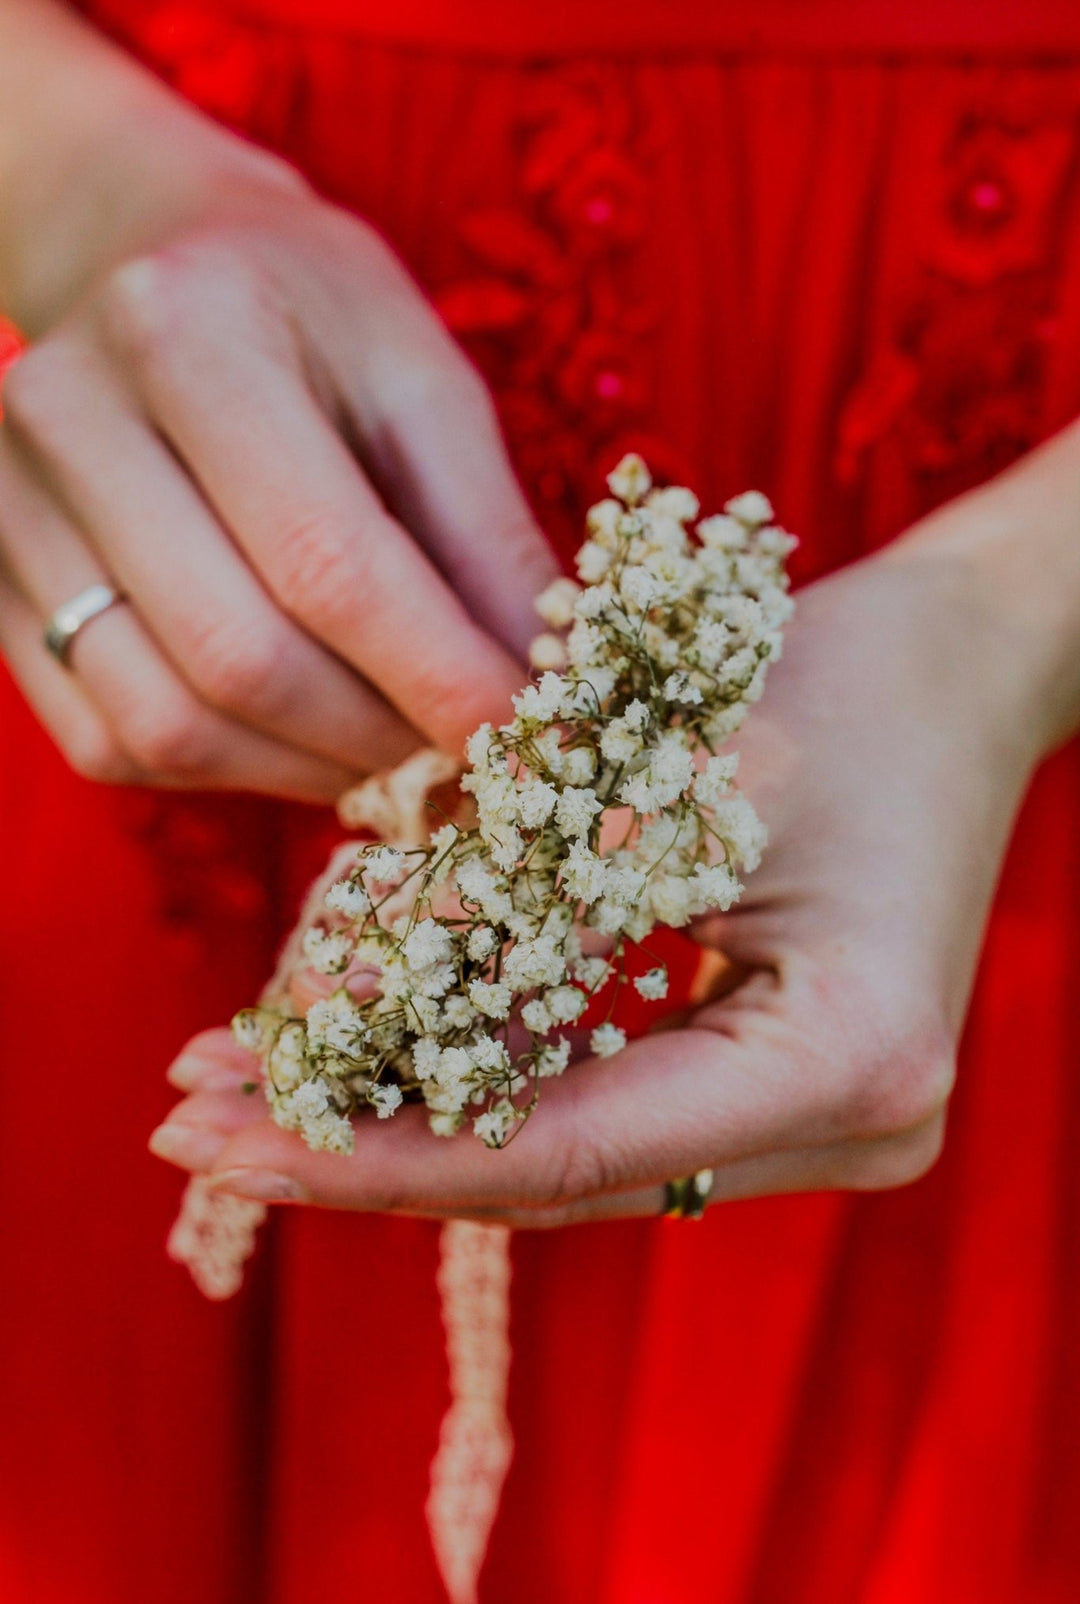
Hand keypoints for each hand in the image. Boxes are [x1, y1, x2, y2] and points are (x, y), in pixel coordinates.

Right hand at [0, 158, 555, 798]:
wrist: (153, 266)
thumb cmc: (313, 318)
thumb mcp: (423, 382)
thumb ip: (487, 535)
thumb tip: (549, 689)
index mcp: (190, 330)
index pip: (325, 559)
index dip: (438, 674)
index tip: (529, 736)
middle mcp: (69, 416)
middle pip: (240, 659)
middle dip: (381, 741)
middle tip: (472, 760)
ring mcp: (8, 507)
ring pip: (167, 724)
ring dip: (308, 774)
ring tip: (396, 756)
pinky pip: (110, 741)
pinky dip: (229, 773)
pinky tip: (303, 741)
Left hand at [150, 512, 1046, 1220]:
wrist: (956, 665)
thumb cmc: (831, 680)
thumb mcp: (649, 770)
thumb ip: (503, 900)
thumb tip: (321, 1003)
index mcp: (842, 1060)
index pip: (563, 1148)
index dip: (378, 1151)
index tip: (220, 1138)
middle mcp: (851, 1131)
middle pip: (556, 1174)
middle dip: (368, 1143)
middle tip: (193, 1119)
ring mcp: (826, 1125)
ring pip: (569, 1151)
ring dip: (411, 1114)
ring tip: (248, 1084)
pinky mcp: (785, 1089)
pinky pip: (607, 1106)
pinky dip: (484, 1077)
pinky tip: (363, 1054)